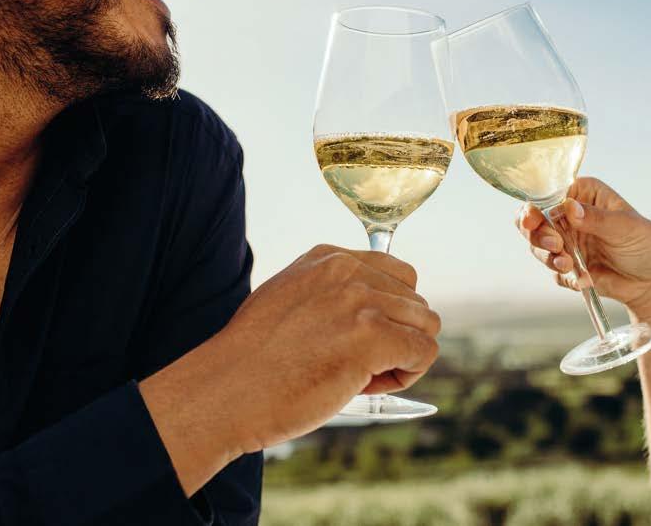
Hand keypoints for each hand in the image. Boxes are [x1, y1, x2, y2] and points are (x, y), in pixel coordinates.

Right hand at [140, 245, 440, 493]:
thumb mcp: (289, 301)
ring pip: (425, 325)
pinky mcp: (371, 337)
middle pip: (415, 301)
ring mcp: (360, 302)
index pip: (396, 274)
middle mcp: (347, 271)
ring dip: (402, 357)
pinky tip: (367, 385)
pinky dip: (406, 375)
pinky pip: (424, 352)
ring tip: (360, 376)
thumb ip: (331, 295)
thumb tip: (378, 312)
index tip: (355, 339)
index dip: (387, 313)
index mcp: (327, 259)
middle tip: (356, 364)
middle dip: (395, 336)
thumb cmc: (253, 362)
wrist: (224, 391)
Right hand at [517, 177, 650, 310]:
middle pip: (533, 220)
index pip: (547, 194)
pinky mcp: (568, 266)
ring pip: (538, 246)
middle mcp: (570, 215)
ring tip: (569, 265)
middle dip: (538, 234)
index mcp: (582, 194)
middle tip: (555, 245)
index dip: (536, 206)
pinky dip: (564, 276)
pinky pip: (553, 270)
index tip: (534, 221)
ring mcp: (567, 241)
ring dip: (548, 256)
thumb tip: (568, 207)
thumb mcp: (625, 226)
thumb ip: (596, 218)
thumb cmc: (648, 245)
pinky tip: (585, 279)